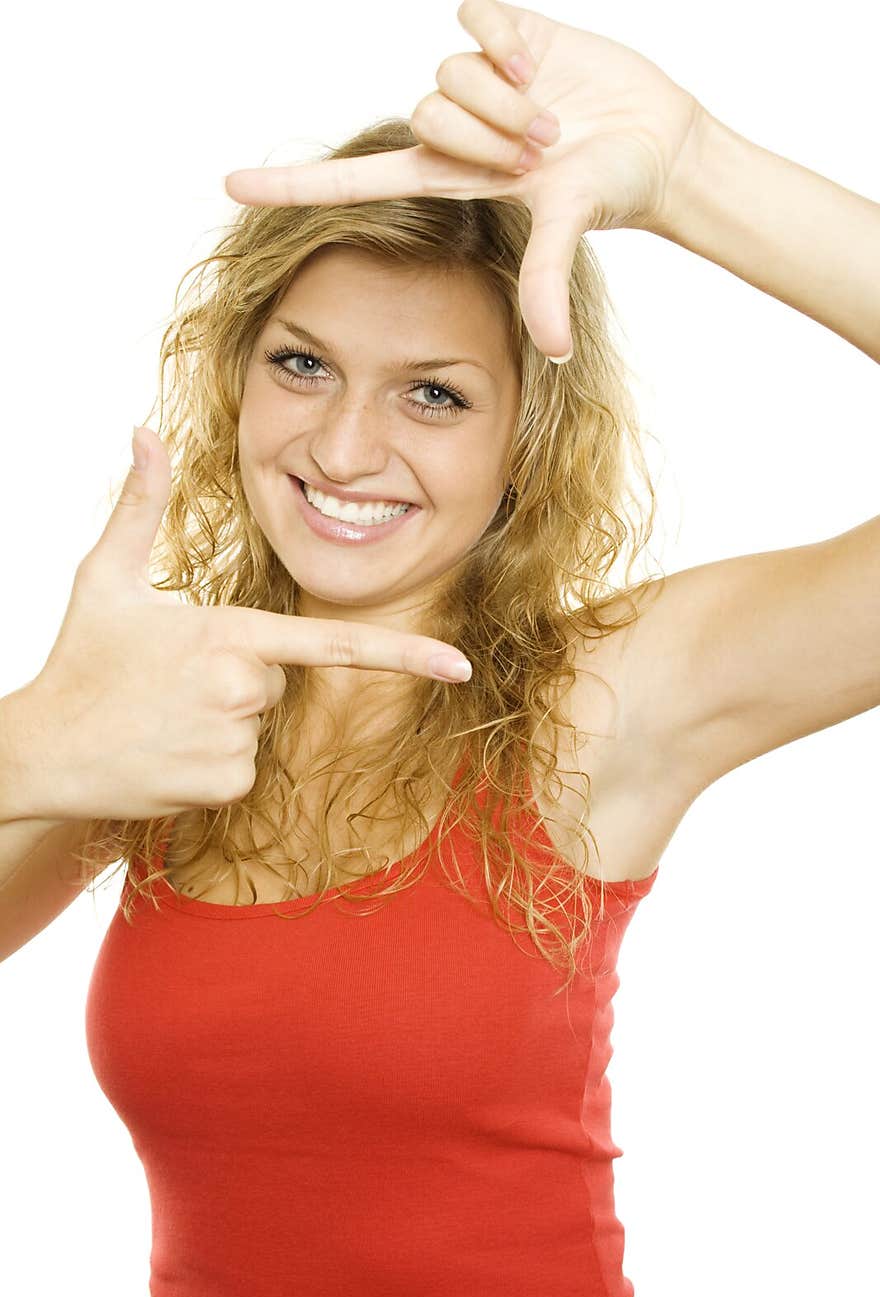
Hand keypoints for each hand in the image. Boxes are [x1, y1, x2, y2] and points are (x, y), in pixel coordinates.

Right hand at [26, 427, 472, 822]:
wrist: (44, 751)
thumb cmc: (80, 660)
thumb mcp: (106, 576)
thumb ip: (140, 502)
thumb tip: (143, 428)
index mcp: (229, 634)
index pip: (333, 642)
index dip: (404, 653)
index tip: (459, 664)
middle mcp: (243, 691)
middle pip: (277, 679)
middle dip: (238, 676)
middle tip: (172, 681)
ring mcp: (236, 744)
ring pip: (260, 724)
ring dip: (222, 720)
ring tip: (162, 716)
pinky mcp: (225, 786)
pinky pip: (243, 766)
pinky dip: (212, 760)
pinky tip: (165, 751)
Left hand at [224, 0, 706, 360]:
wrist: (655, 140)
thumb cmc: (610, 189)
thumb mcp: (570, 229)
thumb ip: (547, 281)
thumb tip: (556, 351)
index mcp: (444, 177)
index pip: (350, 181)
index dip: (292, 185)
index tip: (228, 187)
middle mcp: (449, 128)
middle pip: (425, 111)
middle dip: (489, 132)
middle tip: (539, 151)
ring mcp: (473, 78)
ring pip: (450, 71)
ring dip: (506, 97)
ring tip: (550, 119)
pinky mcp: (501, 30)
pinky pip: (475, 16)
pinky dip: (509, 38)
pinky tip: (540, 61)